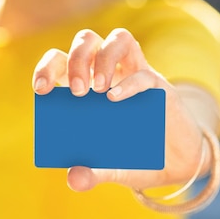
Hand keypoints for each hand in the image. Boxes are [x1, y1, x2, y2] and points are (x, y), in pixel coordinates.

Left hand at [32, 28, 210, 191]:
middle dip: (76, 59)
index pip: (62, 61)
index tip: (42, 90)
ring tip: (98, 90)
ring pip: (118, 39)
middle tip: (76, 92)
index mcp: (88, 88)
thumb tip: (73, 179)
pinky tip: (116, 100)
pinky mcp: (159, 87)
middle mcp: (111, 76)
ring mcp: (135, 76)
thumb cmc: (137, 159)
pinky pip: (144, 74)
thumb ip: (92, 173)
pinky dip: (129, 85)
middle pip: (88, 40)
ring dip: (103, 58)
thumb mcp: (112, 170)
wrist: (177, 166)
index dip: (48, 67)